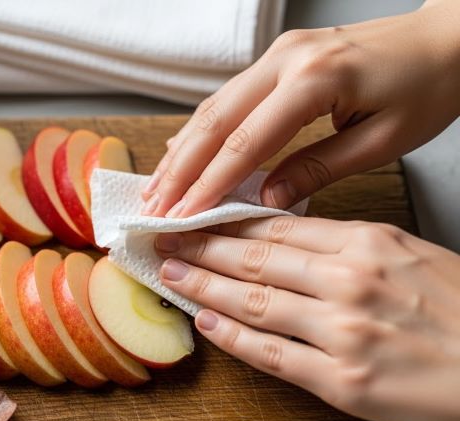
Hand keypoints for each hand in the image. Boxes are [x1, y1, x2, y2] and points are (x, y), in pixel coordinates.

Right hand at [142, 0, 459, 217]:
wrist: (446, 39)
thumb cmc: (427, 88)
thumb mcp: (383, 140)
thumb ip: (318, 168)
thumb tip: (266, 200)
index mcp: (313, 80)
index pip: (244, 143)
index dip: (208, 185)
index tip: (183, 218)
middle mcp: (285, 60)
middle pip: (214, 121)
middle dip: (179, 170)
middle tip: (154, 208)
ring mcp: (278, 54)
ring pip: (213, 106)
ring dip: (182, 150)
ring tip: (158, 188)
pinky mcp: (278, 57)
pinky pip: (228, 96)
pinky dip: (202, 130)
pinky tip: (182, 152)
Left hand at [154, 217, 459, 420]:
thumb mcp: (412, 255)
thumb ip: (351, 246)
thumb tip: (292, 238)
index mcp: (368, 242)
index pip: (278, 224)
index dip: (225, 220)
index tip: (194, 214)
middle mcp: (349, 279)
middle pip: (255, 255)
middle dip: (201, 245)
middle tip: (163, 238)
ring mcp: (342, 330)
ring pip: (252, 299)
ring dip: (204, 284)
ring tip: (172, 273)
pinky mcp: (342, 380)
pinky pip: (271, 354)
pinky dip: (232, 336)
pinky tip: (206, 321)